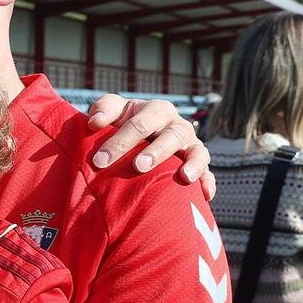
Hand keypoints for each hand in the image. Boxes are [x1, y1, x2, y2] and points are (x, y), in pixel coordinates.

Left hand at [87, 94, 214, 199]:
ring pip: (197, 151)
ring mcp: (190, 144)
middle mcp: (176, 125)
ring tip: (183, 177)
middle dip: (155, 152)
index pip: (139, 124)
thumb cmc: (123, 123)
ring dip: (191, 164)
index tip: (99, 161)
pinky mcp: (199, 162)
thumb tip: (94, 123)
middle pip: (171, 135)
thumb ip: (103, 109)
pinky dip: (208, 181)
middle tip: (138, 167)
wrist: (141, 135)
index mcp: (155, 110)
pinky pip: (208, 172)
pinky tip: (205, 194)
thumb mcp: (113, 110)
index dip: (120, 141)